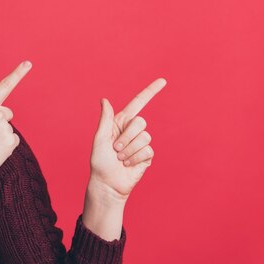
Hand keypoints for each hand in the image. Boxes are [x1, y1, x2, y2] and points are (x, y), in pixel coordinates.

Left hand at [88, 78, 166, 201]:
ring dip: (129, 150)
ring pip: (145, 137)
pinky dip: (135, 158)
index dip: (150, 92)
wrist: (107, 183)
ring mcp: (141, 143)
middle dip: (126, 137)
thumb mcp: (100, 138)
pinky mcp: (147, 155)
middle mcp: (132, 131)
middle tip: (115, 149)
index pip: (138, 103)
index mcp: (120, 122)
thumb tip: (104, 100)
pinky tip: (128, 164)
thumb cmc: (100, 161)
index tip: (163, 81)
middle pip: (141, 122)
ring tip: (121, 158)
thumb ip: (105, 119)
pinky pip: (147, 150)